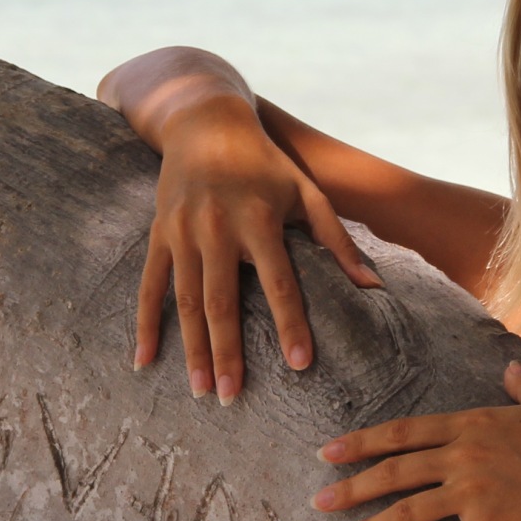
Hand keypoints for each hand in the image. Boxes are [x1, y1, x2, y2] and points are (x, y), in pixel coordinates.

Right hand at [136, 95, 379, 401]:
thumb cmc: (267, 162)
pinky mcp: (159, 235)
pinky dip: (146, 325)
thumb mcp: (308, 191)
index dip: (291, 325)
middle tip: (233, 398)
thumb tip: (374, 286)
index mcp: (259, 220)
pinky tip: (146, 361)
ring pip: (186, 302)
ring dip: (192, 350)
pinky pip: (149, 286)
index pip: (279, 283)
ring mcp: (182, 233)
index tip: (300, 365)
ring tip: (202, 391)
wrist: (205, 123)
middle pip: (223, 303)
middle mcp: (217, 228)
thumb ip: (338, 240)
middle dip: (228, 354)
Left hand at [313, 364, 520, 520]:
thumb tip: (509, 369)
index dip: (362, 442)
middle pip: (394, 470)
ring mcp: (474, 492)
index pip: (405, 432)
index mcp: (475, 424)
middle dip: (351, 485)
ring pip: (407, 511)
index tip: (329, 450)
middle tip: (318, 499)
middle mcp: (465, 455)